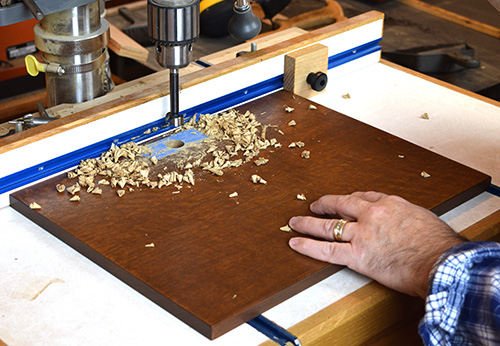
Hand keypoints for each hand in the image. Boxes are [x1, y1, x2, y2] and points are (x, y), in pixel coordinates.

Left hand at [288, 191, 464, 297]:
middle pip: (341, 205)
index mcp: (390, 204)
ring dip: (308, 223)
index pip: (364, 197)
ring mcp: (362, 234)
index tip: (344, 201)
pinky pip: (326, 250)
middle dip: (325, 204)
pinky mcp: (357, 255)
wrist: (441, 262)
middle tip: (314, 205)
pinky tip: (295, 243)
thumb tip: (407, 225)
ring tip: (295, 222)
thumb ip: (408, 219)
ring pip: (328, 225)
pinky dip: (308, 246)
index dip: (350, 200)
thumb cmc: (440, 245)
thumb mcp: (425, 220)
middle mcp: (372, 215)